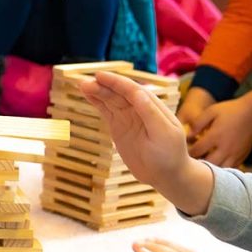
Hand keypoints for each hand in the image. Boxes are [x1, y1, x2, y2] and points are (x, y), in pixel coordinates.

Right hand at [77, 70, 213, 214]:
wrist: (166, 175)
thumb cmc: (169, 154)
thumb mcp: (164, 134)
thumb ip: (150, 113)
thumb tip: (138, 92)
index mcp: (152, 106)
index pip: (132, 90)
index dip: (116, 82)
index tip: (100, 76)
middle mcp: (138, 108)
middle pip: (118, 93)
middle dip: (103, 86)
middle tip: (85, 83)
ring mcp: (127, 116)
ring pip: (110, 100)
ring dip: (97, 92)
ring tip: (82, 85)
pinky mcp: (118, 126)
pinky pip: (106, 111)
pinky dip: (97, 102)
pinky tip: (87, 95)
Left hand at [188, 92, 251, 167]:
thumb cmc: (230, 110)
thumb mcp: (211, 111)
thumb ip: (198, 123)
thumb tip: (189, 135)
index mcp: (215, 136)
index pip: (197, 150)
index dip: (189, 152)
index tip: (185, 151)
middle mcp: (225, 147)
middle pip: (208, 163)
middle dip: (199, 163)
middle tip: (193, 161)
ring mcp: (235, 153)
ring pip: (220, 169)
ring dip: (211, 168)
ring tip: (205, 164)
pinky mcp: (242, 156)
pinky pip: (231, 168)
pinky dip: (223, 168)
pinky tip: (217, 164)